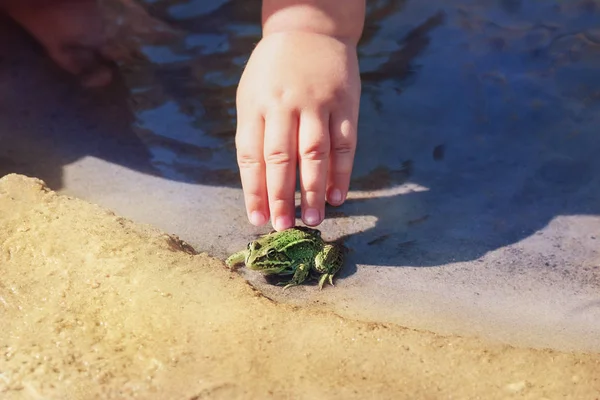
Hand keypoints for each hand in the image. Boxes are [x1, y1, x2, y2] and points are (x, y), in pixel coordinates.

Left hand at [235, 31, 360, 230]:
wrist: (310, 29)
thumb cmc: (274, 71)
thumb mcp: (252, 94)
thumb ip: (255, 133)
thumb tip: (260, 184)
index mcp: (256, 105)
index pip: (252, 156)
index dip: (254, 191)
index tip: (257, 219)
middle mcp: (285, 105)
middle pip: (281, 158)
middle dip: (281, 197)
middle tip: (283, 227)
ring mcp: (317, 103)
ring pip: (314, 154)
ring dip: (312, 191)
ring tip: (312, 220)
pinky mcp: (345, 102)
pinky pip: (344, 143)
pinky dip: (342, 172)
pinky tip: (337, 196)